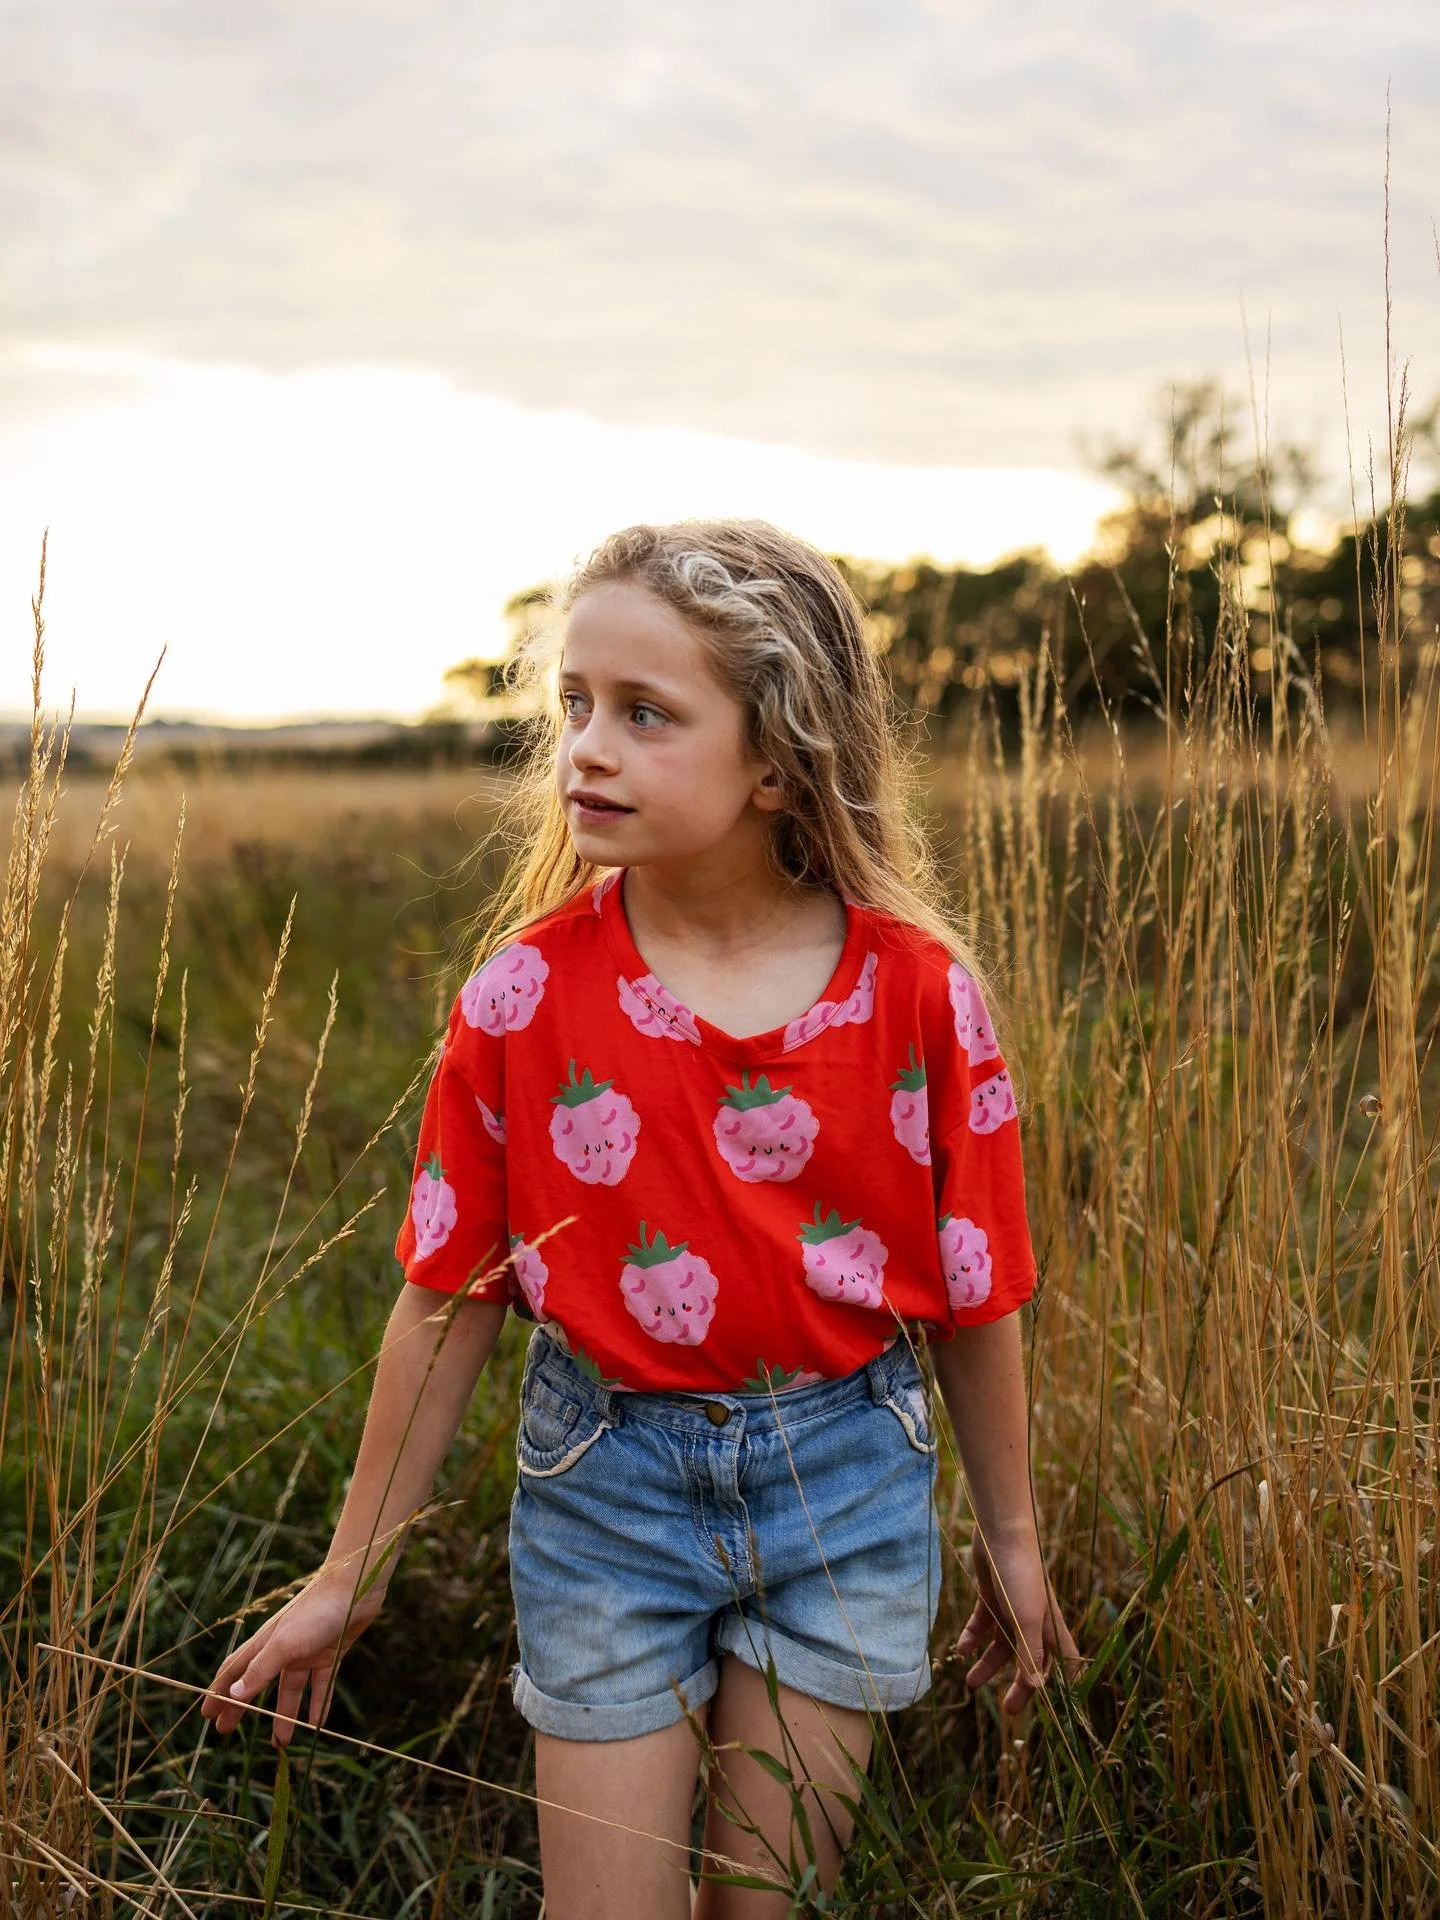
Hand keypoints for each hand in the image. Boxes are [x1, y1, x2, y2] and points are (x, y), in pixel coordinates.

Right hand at [201, 1571, 383, 1746]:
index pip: (234, 1671)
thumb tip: (232, 1696)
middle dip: (242, 1708)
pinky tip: (316, 1726)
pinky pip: (321, 1686)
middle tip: (226, 1732)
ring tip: (280, 1744)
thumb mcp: (284, 1644)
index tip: (206, 1714)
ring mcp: (306, 1652)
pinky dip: (318, 1705)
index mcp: (265, 1643)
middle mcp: (282, 1649)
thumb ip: (260, 1670)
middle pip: (256, 1684)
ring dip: (284, 1715)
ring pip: (290, 1690)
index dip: (219, 1692)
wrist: (356, 1586)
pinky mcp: (330, 1653)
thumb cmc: (315, 1612)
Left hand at [955, 1526, 1079, 1715]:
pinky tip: (961, 1649)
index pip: (1063, 1663)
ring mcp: (1011, 1608)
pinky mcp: (990, 1596)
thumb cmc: (1020, 1573)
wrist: (999, 1531)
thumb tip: (1034, 1688)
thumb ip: (1029, 1653)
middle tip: (1007, 1710)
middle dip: (1019, 1685)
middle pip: (1028, 1661)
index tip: (1056, 1709)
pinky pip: (982, 1626)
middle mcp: (1032, 1620)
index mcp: (1049, 1627)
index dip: (1062, 1685)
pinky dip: (972, 1639)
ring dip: (987, 1665)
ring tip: (969, 1683)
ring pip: (1001, 1646)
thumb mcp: (1026, 1618)